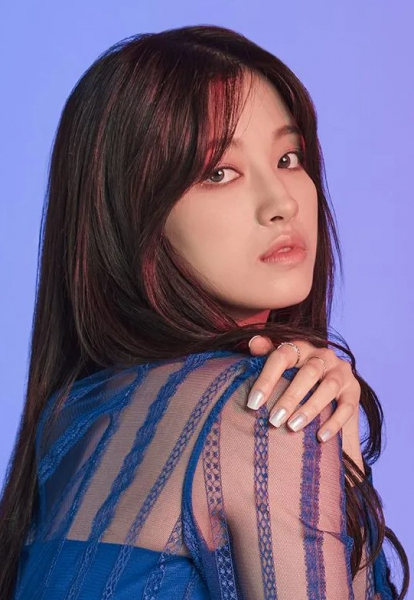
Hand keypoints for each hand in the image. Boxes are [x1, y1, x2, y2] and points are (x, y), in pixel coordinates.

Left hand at [247, 335, 361, 444]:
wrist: (328, 390)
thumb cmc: (295, 376)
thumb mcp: (281, 364)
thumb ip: (266, 353)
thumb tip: (253, 343)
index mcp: (301, 348)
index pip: (283, 356)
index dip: (267, 379)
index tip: (253, 404)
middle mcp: (324, 356)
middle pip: (309, 372)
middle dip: (290, 397)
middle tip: (274, 420)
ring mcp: (341, 372)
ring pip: (329, 387)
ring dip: (310, 408)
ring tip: (293, 427)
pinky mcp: (354, 391)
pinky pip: (347, 407)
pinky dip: (334, 422)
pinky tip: (320, 437)